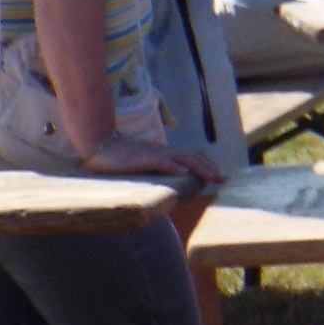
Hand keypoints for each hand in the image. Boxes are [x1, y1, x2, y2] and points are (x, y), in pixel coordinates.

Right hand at [85, 132, 221, 185]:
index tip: (219, 175)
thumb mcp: (144, 162)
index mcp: (166, 153)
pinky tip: (183, 173)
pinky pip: (160, 162)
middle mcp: (164, 152)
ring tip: (211, 177)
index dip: (206, 165)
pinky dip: (173, 166)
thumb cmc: (121, 157)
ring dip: (199, 168)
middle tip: (222, 179)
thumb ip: (158, 167)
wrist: (101, 145)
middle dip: (209, 168)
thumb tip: (172, 176)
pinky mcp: (142, 158)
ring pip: (182, 159)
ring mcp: (154, 154)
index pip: (192, 157)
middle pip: (192, 158)